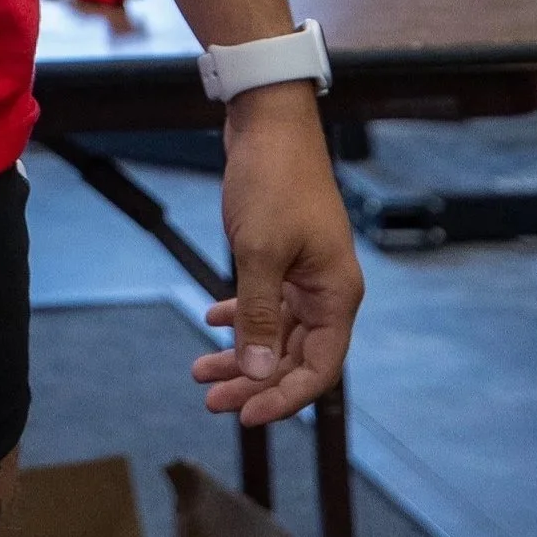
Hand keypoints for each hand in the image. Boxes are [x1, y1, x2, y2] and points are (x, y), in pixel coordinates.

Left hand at [191, 84, 364, 426]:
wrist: (268, 122)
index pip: (318, 369)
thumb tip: (258, 374)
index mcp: (336, 296)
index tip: (243, 414)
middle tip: (208, 398)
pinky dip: (241, 314)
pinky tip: (212, 321)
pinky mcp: (284, 256)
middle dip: (252, 380)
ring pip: (275, 331)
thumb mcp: (259, 253)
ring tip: (200, 370)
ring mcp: (306, 273)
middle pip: (293, 356)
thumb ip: (258, 316)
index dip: (283, 398)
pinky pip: (266, 301)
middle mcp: (327, 290)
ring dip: (241, 352)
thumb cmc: (272, 182)